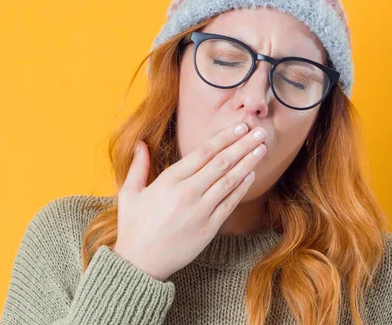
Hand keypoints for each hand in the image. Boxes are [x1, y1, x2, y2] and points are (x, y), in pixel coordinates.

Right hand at [112, 122, 267, 280]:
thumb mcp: (129, 194)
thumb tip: (140, 144)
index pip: (203, 152)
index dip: (224, 137)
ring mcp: (200, 211)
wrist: (139, 264)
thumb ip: (139, 166)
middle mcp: (187, 192)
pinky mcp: (209, 228)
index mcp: (169, 180)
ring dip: (248, 162)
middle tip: (260, 131)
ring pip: (229, 180)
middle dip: (243, 145)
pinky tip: (251, 174)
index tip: (240, 126)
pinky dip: (242, 187)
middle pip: (222, 162)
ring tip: (262, 148)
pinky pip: (229, 203)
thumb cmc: (133, 228)